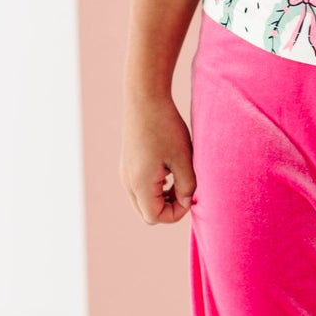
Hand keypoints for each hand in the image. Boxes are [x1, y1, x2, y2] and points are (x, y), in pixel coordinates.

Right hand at [122, 92, 196, 223]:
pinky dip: (154, 188)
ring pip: (143, 201)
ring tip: (178, 180)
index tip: (190, 193)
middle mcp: (128, 182)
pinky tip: (167, 171)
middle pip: (148, 214)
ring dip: (161, 198)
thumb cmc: (166, 127)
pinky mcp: (126, 164)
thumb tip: (186, 202)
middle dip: (168, 208)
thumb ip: (187, 186)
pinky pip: (139, 188)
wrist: (144, 98)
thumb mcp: (184, 159)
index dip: (177, 212)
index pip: (156, 217)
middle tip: (185, 190)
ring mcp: (124, 173)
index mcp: (140, 184)